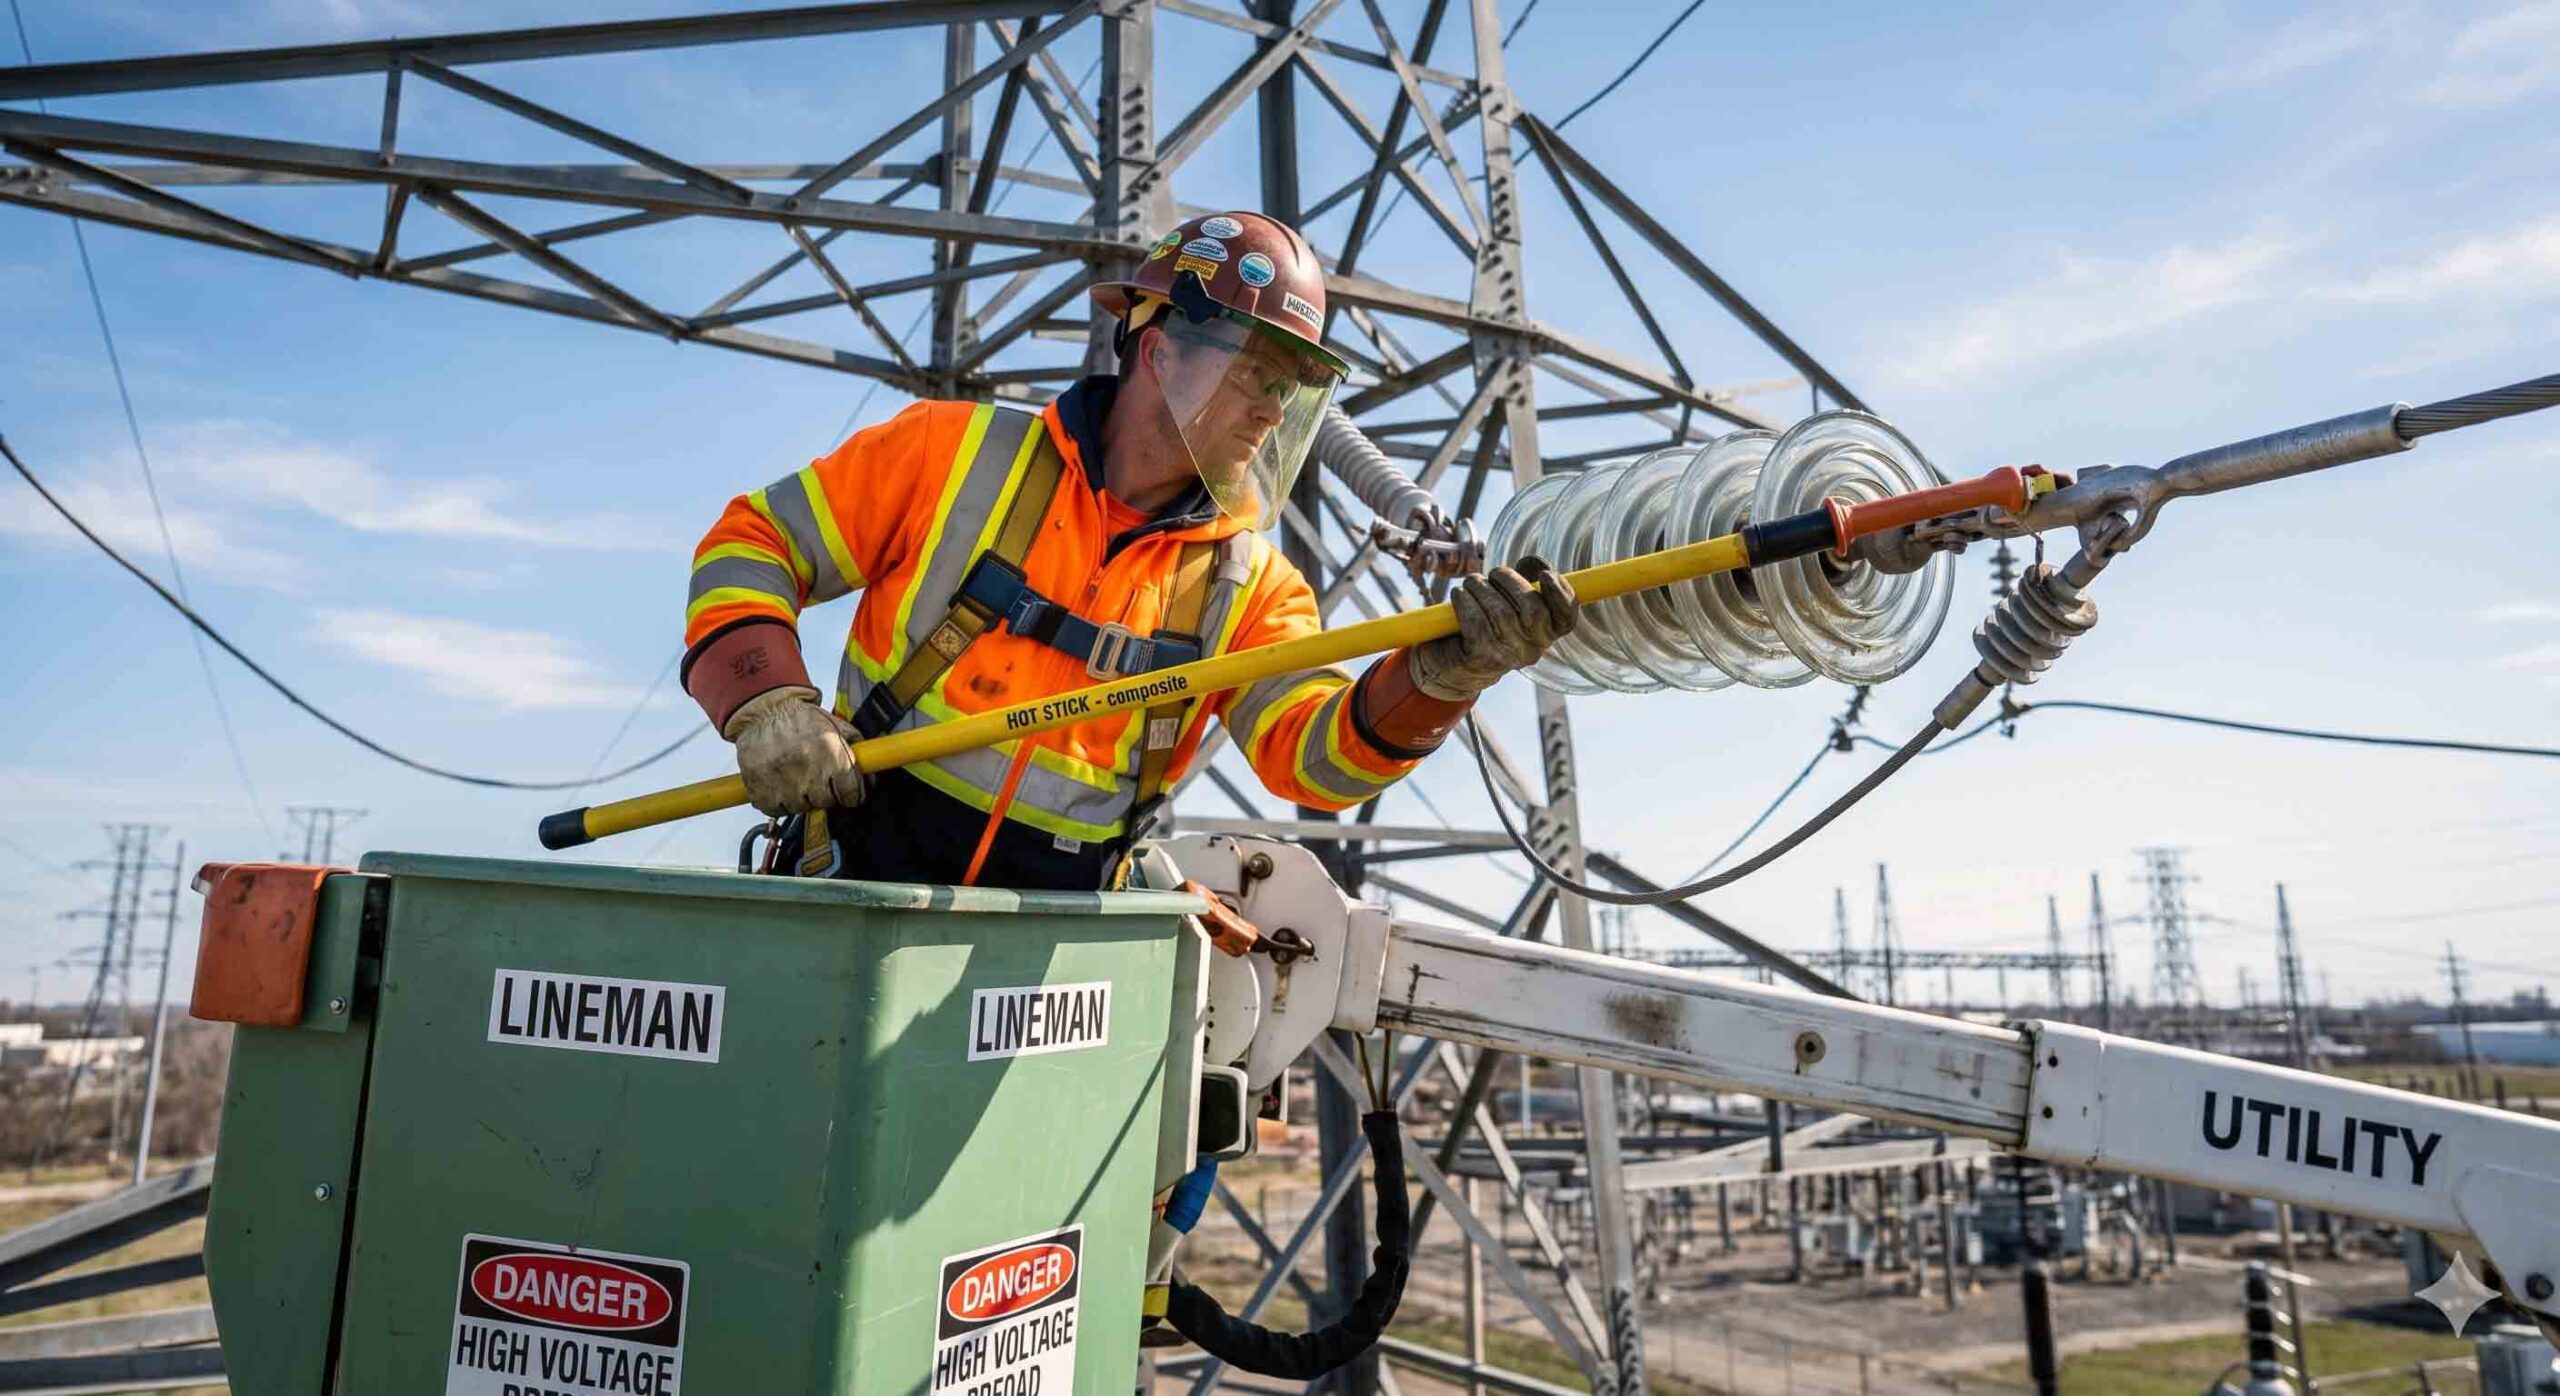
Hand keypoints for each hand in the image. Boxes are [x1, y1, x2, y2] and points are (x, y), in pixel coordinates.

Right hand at [724, 687, 869, 814]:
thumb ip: (857, 750)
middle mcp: (810, 773)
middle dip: (826, 794)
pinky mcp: (763, 792)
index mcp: (832, 756)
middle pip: (827, 803)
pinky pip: (777, 809)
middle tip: (818, 780)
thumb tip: (870, 776)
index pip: (852, 794)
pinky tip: (780, 784)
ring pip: (802, 807)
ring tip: (796, 777)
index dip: (852, 795)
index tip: (848, 794)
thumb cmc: (800, 719)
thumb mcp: (835, 725)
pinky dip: (780, 801)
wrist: (763, 712)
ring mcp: (785, 785)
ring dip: (802, 797)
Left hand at [1408, 557, 1578, 700]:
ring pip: (1501, 612)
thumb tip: (1534, 562)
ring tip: (1472, 582)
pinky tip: (1460, 595)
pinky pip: (1476, 621)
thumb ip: (1527, 580)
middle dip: (1511, 581)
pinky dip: (1465, 601)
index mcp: (1546, 635)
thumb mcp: (1511, 601)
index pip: (1566, 618)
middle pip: (1533, 610)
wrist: (1454, 665)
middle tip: (1494, 573)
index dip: (1560, 595)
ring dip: (1482, 588)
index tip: (1546, 574)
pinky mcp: (1480, 658)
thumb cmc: (1488, 623)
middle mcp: (1531, 650)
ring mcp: (1507, 656)